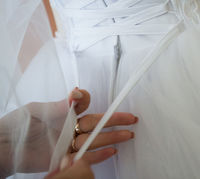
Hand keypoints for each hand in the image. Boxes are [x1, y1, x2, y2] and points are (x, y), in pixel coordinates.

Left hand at [0, 88, 137, 176]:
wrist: (2, 148)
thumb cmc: (16, 126)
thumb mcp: (35, 111)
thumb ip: (57, 106)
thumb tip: (75, 95)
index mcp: (64, 113)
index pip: (83, 104)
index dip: (86, 99)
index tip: (81, 96)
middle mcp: (69, 128)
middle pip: (96, 123)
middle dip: (115, 120)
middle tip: (132, 119)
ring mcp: (68, 144)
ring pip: (95, 139)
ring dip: (113, 137)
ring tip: (129, 135)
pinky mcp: (65, 159)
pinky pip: (86, 157)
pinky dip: (99, 155)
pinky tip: (113, 151)